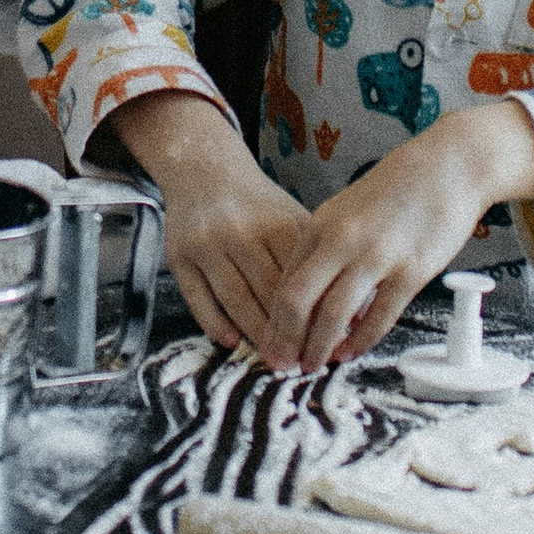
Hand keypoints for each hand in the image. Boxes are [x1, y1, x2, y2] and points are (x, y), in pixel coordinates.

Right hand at [106, 93, 310, 347]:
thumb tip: (354, 307)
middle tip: (300, 363)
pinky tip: (232, 341)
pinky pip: (198, 299)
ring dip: (255, 334)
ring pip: (235, 299)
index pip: (300, 279)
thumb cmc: (258, 204)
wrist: (205, 171)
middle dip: (287, 332)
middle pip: (268, 293)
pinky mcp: (179, 257)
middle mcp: (241, 232)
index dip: (315, 313)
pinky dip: (215, 323)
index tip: (326, 342)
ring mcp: (207, 245)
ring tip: (272, 359)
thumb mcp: (291, 218)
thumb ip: (315, 259)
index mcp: (276, 223)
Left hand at [258, 103, 533, 370]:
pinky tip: (352, 352)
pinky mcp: (410, 272)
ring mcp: (376, 257)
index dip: (272, 319)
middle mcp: (341, 241)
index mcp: (320, 224)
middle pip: (297, 301)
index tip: (269, 343)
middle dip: (286, 340)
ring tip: (314, 365)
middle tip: (283, 364)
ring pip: (334, 316)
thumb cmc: (398, 189)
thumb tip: (305, 293)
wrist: (449, 167)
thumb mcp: (347, 209)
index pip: (284, 280)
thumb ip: (324, 246)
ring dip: (320, 348)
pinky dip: (361, 341)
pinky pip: (379, 318)